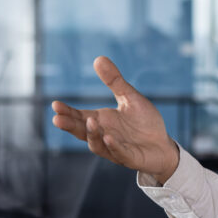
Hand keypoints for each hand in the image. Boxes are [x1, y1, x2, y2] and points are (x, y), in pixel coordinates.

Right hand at [51, 56, 179, 183]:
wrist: (163, 145)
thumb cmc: (144, 122)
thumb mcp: (130, 97)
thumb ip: (114, 81)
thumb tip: (98, 58)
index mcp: (101, 121)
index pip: (79, 117)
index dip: (67, 112)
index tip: (55, 104)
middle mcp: (103, 135)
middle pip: (82, 131)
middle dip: (70, 126)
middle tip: (57, 119)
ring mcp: (114, 149)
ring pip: (97, 145)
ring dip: (92, 134)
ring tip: (90, 121)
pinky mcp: (129, 158)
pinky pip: (119, 153)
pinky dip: (113, 146)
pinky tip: (109, 137)